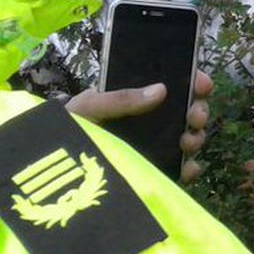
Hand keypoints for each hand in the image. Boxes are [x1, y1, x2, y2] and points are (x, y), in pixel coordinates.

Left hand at [65, 70, 213, 182]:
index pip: (170, 84)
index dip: (192, 80)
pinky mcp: (151, 171)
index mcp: (133, 98)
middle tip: (195, 117)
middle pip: (185, 110)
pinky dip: (190, 168)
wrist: (51, 172)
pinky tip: (188, 168)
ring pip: (186, 137)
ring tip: (188, 142)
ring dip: (195, 137)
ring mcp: (151, 146)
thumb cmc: (65, 130)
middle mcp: (147, 120)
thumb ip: (120, 98)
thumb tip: (161, 90)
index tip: (202, 84)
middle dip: (198, 111)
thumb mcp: (87, 107)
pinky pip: (178, 168)